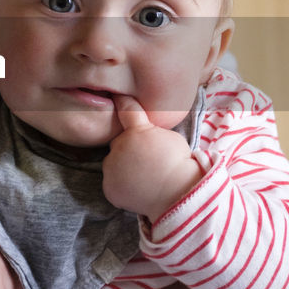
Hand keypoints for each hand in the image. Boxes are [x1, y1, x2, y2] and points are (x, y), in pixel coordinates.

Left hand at [103, 96, 202, 221]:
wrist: (178, 193)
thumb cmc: (179, 164)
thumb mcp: (170, 137)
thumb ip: (150, 131)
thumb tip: (142, 131)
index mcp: (136, 131)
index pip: (126, 110)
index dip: (122, 101)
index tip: (116, 95)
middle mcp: (119, 147)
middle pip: (118, 144)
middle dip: (127, 149)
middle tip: (146, 161)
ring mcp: (111, 169)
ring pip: (113, 164)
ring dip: (122, 167)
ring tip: (143, 177)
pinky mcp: (109, 187)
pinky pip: (112, 182)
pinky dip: (121, 185)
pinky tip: (138, 188)